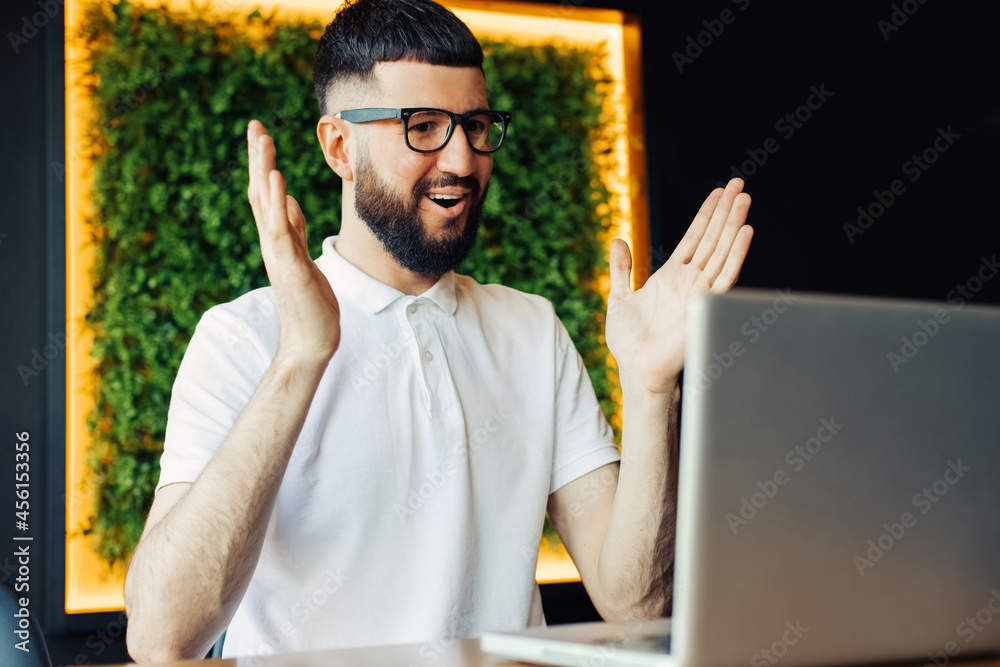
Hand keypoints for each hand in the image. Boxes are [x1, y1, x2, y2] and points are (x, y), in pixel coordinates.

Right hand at [246, 120, 340, 364]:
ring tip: (262, 141)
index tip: (261, 134)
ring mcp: (279, 255)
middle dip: (258, 158)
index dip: (263, 164)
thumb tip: (287, 200)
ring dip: (264, 171)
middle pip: (261, 193)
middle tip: (255, 125)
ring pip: (266, 206)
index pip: (266, 195)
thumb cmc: (310, 303)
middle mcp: (273, 244)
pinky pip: (282, 231)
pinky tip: (276, 180)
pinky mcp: (291, 269)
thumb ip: (295, 231)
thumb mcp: (304, 258)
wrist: (311, 342)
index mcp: (278, 240)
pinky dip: (277, 204)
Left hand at [606, 178, 752, 394]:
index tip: (717, 192)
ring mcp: (699, 291)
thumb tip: (618, 240)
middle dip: (725, 210)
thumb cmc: (630, 343)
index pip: (694, 237)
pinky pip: (725, 275)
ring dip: (733, 224)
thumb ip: (621, 269)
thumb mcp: (619, 297)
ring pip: (721, 249)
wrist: (638, 369)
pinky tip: (744, 232)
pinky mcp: (706, 305)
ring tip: (743, 198)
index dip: (706, 214)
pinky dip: (735, 253)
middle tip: (738, 184)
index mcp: (671, 277)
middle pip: (712, 237)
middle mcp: (689, 280)